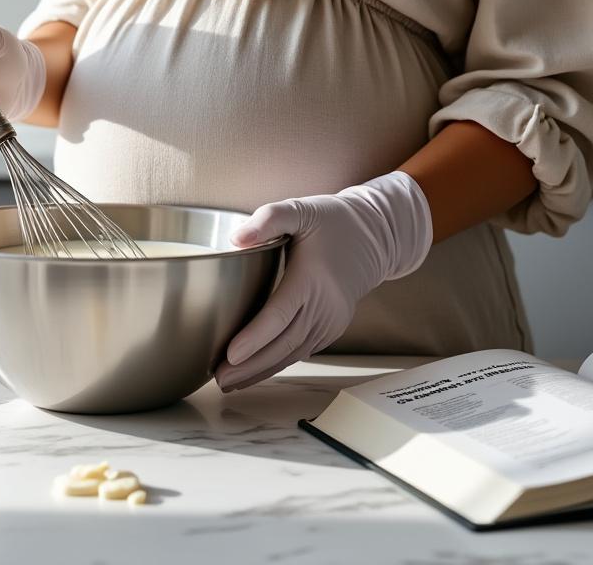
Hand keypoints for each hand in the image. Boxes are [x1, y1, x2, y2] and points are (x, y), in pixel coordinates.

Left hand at [215, 171, 433, 390]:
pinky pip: (303, 351)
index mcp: (312, 277)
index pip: (280, 313)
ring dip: (261, 372)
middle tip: (218, 377)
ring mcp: (331, 320)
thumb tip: (237, 239)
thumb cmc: (333, 221)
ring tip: (229, 383)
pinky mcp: (331, 328)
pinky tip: (255, 373)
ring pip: (293, 354)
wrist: (374, 238)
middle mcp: (324, 304)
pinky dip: (278, 365)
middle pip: (284, 343)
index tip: (230, 354)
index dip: (255, 337)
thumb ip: (268, 219)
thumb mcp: (300, 209)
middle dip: (250, 365)